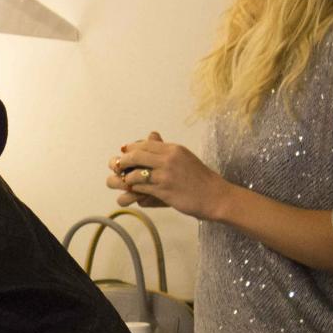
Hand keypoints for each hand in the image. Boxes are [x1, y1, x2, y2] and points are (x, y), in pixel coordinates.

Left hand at [107, 131, 231, 220]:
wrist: (216, 196)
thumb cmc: (200, 179)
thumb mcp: (185, 157)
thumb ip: (166, 149)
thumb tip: (151, 136)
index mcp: (174, 149)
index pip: (145, 144)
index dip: (131, 148)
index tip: (124, 153)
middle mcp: (169, 159)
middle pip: (136, 155)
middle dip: (123, 161)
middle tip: (116, 166)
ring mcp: (166, 175)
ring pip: (135, 173)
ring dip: (125, 178)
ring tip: (121, 181)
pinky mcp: (164, 190)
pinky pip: (141, 188)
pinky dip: (133, 190)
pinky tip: (131, 192)